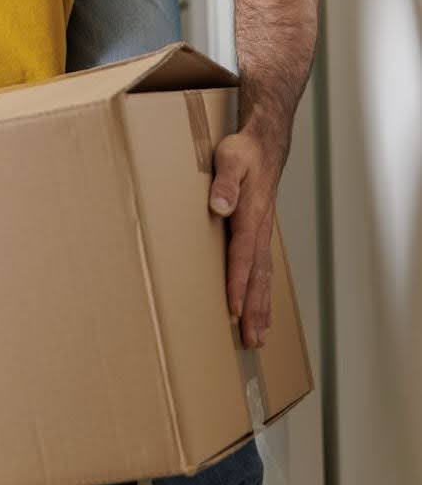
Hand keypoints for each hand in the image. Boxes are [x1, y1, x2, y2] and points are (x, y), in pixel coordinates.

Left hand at [209, 127, 284, 349]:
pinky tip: (260, 308)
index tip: (232, 310)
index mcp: (252, 215)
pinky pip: (263, 269)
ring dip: (261, 307)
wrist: (264, 143)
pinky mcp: (261, 232)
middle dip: (254, 310)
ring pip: (264, 277)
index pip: (243, 256)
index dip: (237, 283)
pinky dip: (263, 292)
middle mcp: (261, 229)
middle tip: (251, 341)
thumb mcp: (230, 158)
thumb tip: (219, 206)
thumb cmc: (244, 150)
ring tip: (259, 337)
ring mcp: (263, 233)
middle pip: (258, 276)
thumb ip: (225, 182)